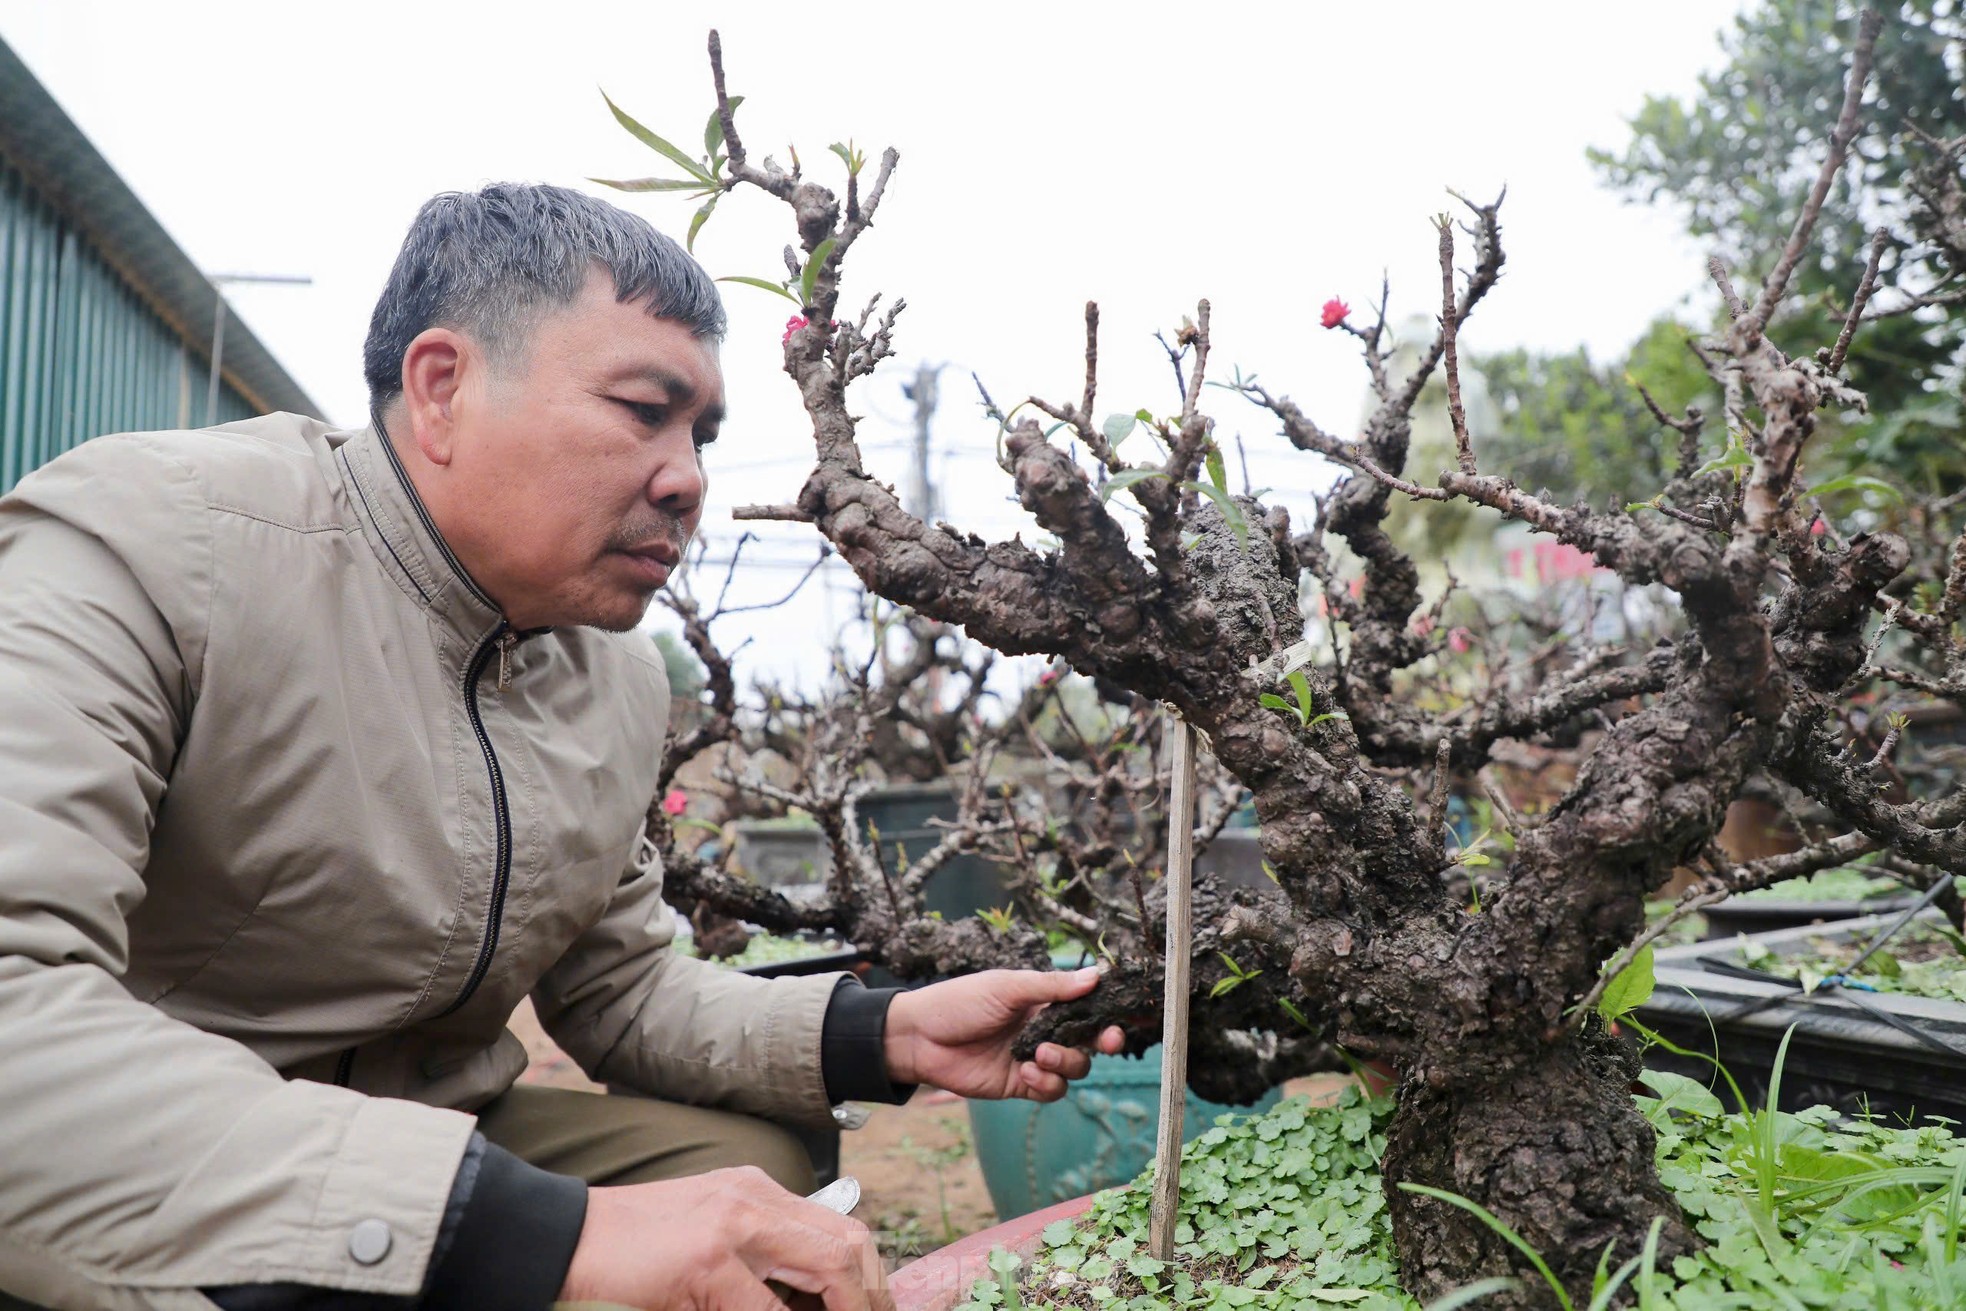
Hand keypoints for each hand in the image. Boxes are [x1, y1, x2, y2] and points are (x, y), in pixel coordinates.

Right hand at [559, 1166, 890, 1310]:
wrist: (564, 1237)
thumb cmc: (628, 1250)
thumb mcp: (707, 1239)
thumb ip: (759, 1259)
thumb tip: (811, 1301)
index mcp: (756, 1189)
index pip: (840, 1228)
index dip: (868, 1278)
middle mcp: (754, 1196)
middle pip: (849, 1242)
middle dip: (872, 1296)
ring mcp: (733, 1225)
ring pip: (829, 1267)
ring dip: (849, 1309)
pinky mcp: (707, 1260)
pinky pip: (767, 1310)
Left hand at [883, 967, 1125, 1100]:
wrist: (920, 1038)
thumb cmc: (959, 1002)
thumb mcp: (1006, 987)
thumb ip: (1051, 986)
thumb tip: (1095, 975)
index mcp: (1042, 1000)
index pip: (1085, 1007)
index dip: (1107, 1013)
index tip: (1123, 1018)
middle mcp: (1043, 1029)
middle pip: (1088, 1041)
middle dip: (1102, 1042)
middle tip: (1107, 1040)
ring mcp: (1032, 1058)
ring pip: (1074, 1068)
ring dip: (1067, 1062)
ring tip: (1040, 1054)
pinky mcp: (1018, 1084)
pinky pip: (1050, 1090)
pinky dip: (1046, 1083)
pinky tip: (1025, 1072)